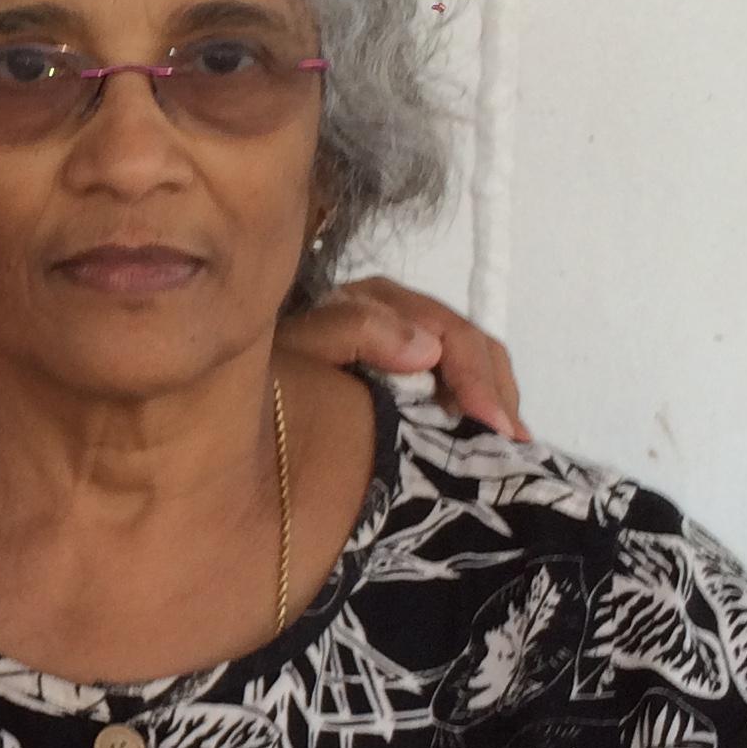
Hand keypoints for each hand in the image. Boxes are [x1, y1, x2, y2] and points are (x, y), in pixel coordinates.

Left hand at [281, 275, 528, 438]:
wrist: (233, 404)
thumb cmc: (265, 377)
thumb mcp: (299, 349)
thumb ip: (354, 332)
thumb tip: (428, 348)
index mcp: (374, 301)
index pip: (447, 331)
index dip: (474, 376)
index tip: (490, 422)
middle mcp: (397, 315)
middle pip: (470, 345)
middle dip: (495, 391)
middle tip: (513, 443)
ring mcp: (405, 344)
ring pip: (473, 363)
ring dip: (494, 401)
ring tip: (513, 446)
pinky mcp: (407, 373)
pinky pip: (456, 384)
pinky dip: (476, 408)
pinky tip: (490, 439)